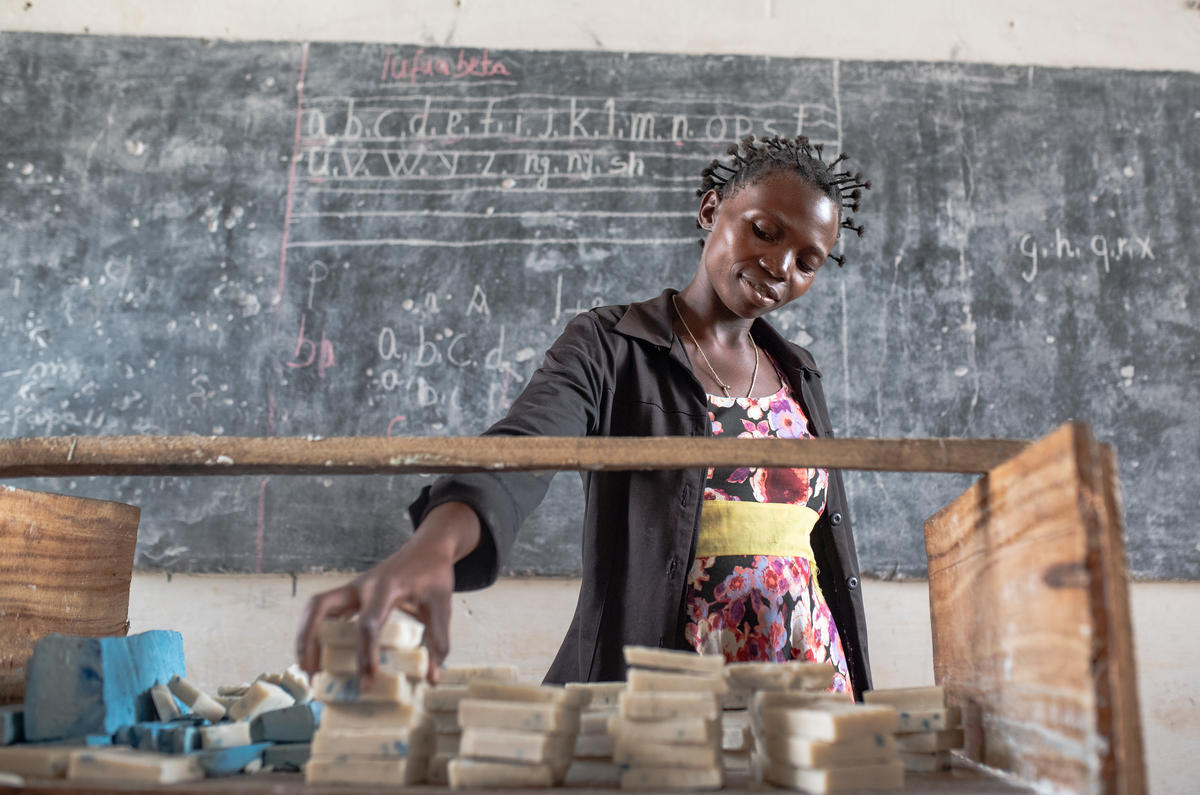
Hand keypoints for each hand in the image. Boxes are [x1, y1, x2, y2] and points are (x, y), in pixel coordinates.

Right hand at [294, 501, 481, 685]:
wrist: (428, 548)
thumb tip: (431, 679)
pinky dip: (313, 631)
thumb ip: (438, 640)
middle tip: (312, 675)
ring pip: (315, 608)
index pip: (369, 624)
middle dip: (310, 640)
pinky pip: (322, 611)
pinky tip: (315, 656)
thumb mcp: (442, 605)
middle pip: (320, 607)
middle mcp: (362, 586)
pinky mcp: (349, 594)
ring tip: (306, 670)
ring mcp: (352, 588)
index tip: (367, 683)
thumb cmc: (433, 575)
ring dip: (304, 637)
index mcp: (386, 588)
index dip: (366, 654)